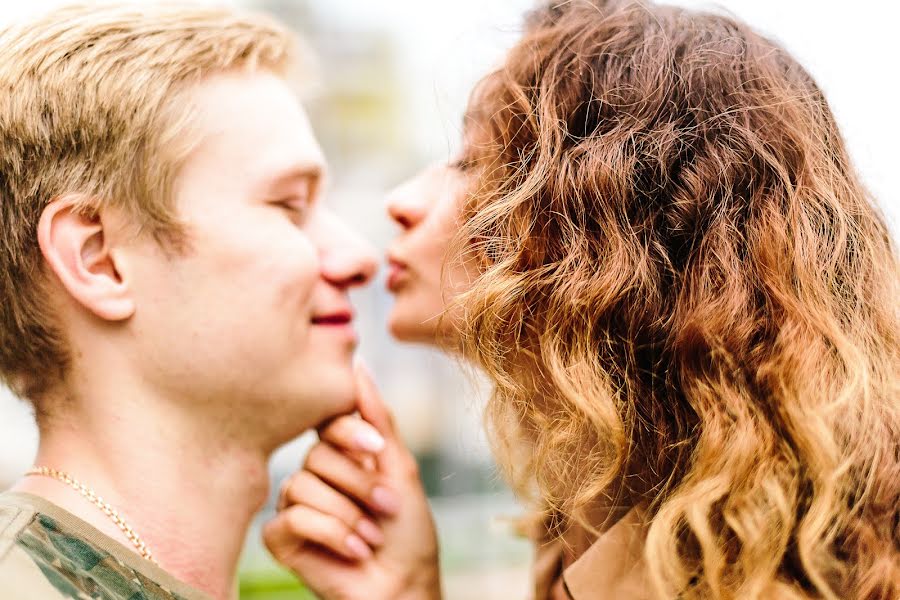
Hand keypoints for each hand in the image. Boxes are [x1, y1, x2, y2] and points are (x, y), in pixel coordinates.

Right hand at [263, 362, 441, 599]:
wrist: (405, 585)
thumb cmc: (408, 531)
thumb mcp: (400, 465)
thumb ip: (376, 418)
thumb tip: (358, 365)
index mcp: (339, 452)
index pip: (326, 420)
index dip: (349, 432)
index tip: (377, 450)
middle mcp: (313, 473)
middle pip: (317, 454)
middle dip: (359, 484)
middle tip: (386, 508)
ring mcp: (294, 504)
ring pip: (303, 485)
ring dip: (349, 515)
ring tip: (373, 537)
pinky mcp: (280, 537)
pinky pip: (290, 517)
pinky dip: (331, 534)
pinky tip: (354, 550)